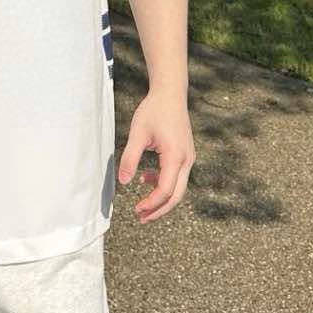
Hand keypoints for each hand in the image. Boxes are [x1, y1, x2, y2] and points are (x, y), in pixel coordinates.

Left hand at [117, 89, 195, 223]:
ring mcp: (188, 158)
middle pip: (176, 195)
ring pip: (178, 188)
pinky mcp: (185, 155)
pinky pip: (177, 177)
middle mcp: (186, 160)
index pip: (165, 190)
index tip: (136, 209)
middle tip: (141, 218)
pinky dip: (163, 183)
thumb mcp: (137, 133)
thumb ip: (130, 158)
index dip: (151, 203)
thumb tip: (123, 182)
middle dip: (159, 209)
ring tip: (142, 205)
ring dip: (161, 199)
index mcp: (175, 156)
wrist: (170, 93)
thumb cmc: (154, 110)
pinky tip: (145, 178)